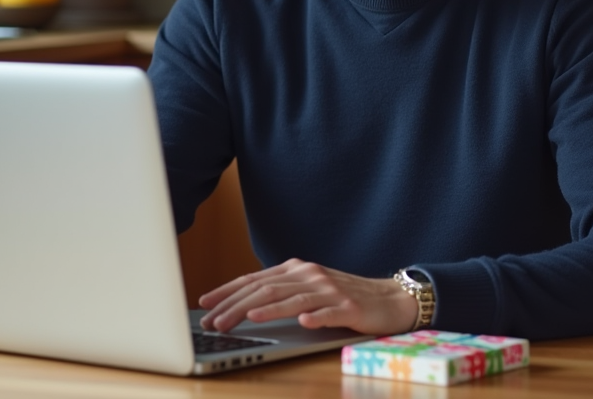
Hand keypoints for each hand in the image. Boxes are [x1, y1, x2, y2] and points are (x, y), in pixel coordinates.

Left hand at [198, 258, 417, 335]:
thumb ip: (280, 293)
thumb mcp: (308, 291)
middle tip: (213, 322)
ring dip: (266, 310)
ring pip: (292, 299)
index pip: (254, 279)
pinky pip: (328, 312)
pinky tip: (303, 323)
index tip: (204, 304)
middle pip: (266, 289)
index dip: (227, 291)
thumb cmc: (342, 297)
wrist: (388, 299)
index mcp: (296, 270)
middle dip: (235, 305)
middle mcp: (310, 275)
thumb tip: (241, 305)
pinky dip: (314, 317)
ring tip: (244, 319)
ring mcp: (329, 290)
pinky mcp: (349, 307)